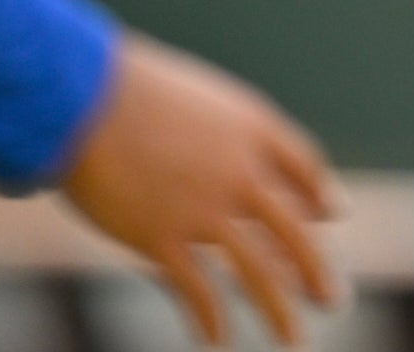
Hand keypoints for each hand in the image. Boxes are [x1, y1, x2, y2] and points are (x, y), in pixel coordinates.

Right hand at [59, 32, 340, 345]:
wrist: (81, 95)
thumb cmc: (127, 87)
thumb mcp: (195, 97)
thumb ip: (221, 128)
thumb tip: (231, 148)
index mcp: (252, 127)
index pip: (304, 166)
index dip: (318, 193)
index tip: (330, 214)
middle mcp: (240, 172)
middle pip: (293, 229)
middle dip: (315, 269)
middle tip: (332, 300)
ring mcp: (203, 208)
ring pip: (258, 271)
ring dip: (279, 310)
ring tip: (295, 338)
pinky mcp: (160, 237)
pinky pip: (198, 290)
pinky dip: (211, 319)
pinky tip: (218, 340)